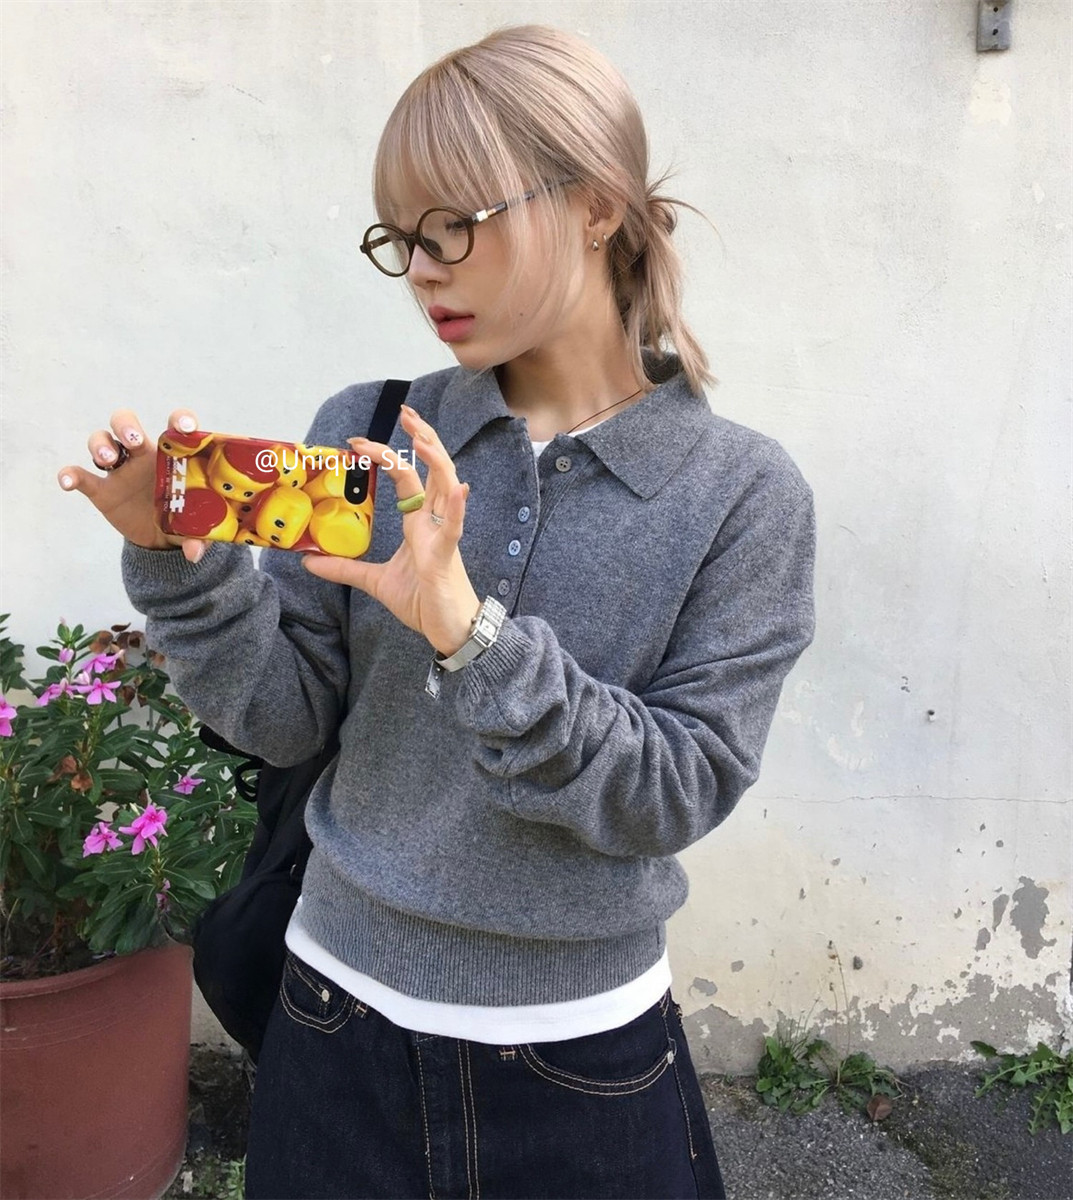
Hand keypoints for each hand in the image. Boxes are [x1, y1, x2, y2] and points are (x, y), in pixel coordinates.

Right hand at [58, 409, 207, 561]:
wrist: (158, 539)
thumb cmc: (182, 518)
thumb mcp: (196, 528)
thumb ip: (199, 538)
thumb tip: (195, 553)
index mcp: (171, 456)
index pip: (175, 427)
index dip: (180, 419)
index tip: (183, 426)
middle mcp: (143, 455)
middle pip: (127, 424)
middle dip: (127, 425)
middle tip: (134, 440)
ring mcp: (120, 470)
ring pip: (102, 441)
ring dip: (101, 445)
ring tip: (108, 459)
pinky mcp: (102, 490)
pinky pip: (82, 477)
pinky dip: (71, 475)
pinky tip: (66, 481)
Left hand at [301, 404, 480, 657]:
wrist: (450, 631)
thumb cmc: (424, 602)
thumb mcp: (375, 582)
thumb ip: (345, 568)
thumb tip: (309, 561)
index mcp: (419, 523)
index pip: (406, 478)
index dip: (387, 455)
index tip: (360, 442)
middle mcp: (434, 522)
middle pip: (433, 470)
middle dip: (421, 438)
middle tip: (405, 412)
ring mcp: (443, 536)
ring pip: (446, 488)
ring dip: (435, 460)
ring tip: (420, 436)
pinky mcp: (446, 557)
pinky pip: (454, 528)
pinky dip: (457, 507)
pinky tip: (459, 487)